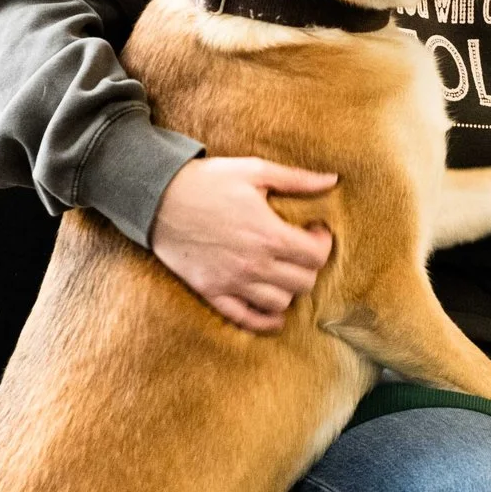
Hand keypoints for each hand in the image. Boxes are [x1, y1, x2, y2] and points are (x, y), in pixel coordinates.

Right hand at [149, 157, 337, 331]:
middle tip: (301, 250)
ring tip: (283, 271)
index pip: (317, 256)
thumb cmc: (208, 180)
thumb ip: (297, 179)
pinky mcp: (212, 292)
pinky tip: (274, 312)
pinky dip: (265, 320)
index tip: (315, 231)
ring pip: (280, 303)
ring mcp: (232, 282)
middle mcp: (254, 264)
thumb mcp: (255, 171)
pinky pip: (246, 319)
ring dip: (289, 289)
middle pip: (304, 283)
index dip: (323, 243)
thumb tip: (333, 180)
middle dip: (309, 266)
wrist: (157, 197)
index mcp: (269, 235)